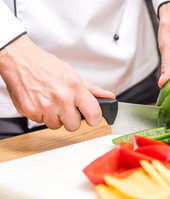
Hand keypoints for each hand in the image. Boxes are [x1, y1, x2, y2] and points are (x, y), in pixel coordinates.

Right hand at [0, 35, 114, 130]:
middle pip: (74, 126)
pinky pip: (42, 123)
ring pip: (57, 126)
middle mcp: (61, 98)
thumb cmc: (47, 67)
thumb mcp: (74, 75)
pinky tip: (41, 103)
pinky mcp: (31, 112)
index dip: (95, 118)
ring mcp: (45, 106)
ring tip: (52, 103)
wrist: (20, 61)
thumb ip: (93, 90)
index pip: (93, 114)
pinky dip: (42, 116)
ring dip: (56, 118)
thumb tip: (109, 97)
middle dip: (72, 119)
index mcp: (75, 87)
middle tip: (67, 108)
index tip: (92, 117)